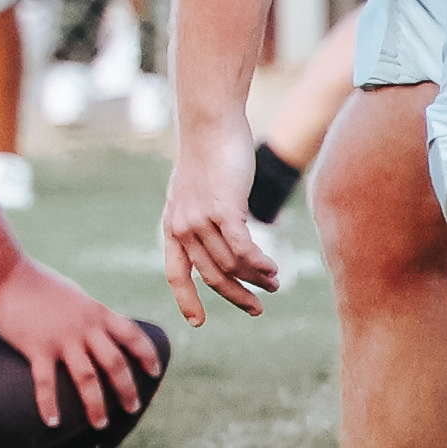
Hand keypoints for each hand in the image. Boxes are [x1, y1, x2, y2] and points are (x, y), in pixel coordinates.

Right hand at [0, 261, 162, 431]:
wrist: (6, 273)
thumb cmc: (36, 283)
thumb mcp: (74, 296)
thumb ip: (88, 315)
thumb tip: (97, 330)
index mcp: (96, 313)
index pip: (132, 335)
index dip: (147, 355)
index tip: (154, 372)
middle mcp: (84, 327)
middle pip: (115, 364)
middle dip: (127, 389)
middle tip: (132, 408)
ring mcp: (61, 338)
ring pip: (87, 378)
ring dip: (96, 405)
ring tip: (100, 424)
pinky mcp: (37, 347)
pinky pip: (45, 382)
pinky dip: (49, 404)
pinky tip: (53, 423)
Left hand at [160, 130, 279, 325]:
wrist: (209, 125)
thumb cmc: (207, 155)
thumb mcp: (196, 191)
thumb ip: (202, 216)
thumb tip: (220, 233)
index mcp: (172, 226)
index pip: (175, 273)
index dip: (186, 300)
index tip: (198, 323)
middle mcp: (181, 227)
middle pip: (211, 276)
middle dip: (236, 296)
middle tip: (257, 308)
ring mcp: (200, 219)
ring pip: (231, 264)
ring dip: (256, 278)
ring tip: (274, 283)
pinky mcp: (223, 209)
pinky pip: (243, 249)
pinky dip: (260, 264)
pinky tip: (274, 270)